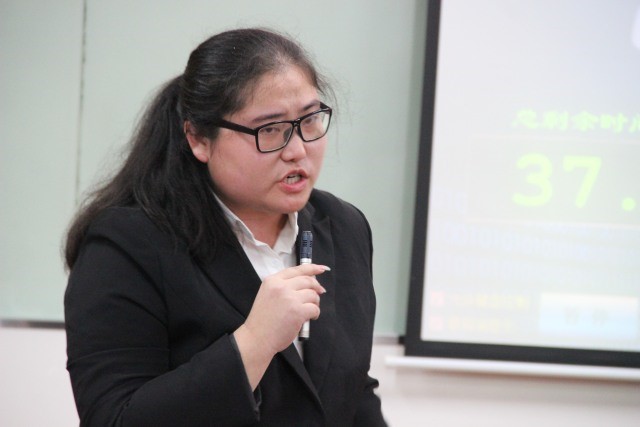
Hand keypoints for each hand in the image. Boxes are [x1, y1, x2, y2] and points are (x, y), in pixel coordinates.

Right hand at [233, 263, 328, 389]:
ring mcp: (290, 298)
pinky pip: (315, 308)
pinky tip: (309, 318)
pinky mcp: (298, 311)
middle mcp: (281, 286)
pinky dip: (315, 314)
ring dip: (315, 302)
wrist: (257, 338)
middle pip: (308, 280)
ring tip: (309, 310)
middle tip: (320, 293)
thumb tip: (308, 284)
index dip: (312, 268)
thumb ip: (283, 287)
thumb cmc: (263, 320)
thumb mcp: (268, 295)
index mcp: (272, 280)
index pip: (297, 269)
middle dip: (317, 287)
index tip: (322, 269)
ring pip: (313, 294)